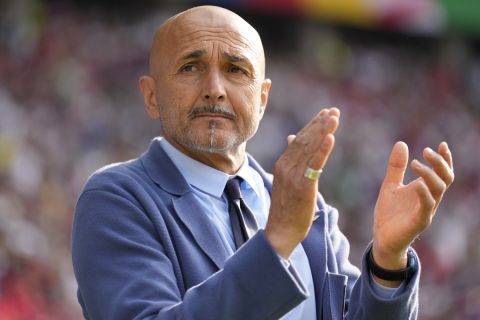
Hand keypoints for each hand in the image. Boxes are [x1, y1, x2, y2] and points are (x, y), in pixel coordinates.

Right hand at [265, 108, 339, 258]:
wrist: (279, 231)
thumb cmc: (286, 208)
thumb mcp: (286, 180)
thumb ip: (291, 159)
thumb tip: (291, 138)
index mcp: (282, 164)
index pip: (299, 139)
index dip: (312, 125)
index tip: (325, 113)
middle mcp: (286, 166)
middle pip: (305, 140)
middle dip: (320, 124)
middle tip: (334, 110)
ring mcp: (293, 176)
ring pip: (310, 148)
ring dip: (323, 131)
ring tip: (335, 117)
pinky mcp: (303, 187)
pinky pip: (314, 165)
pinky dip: (322, 150)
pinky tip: (331, 138)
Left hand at [372, 141, 453, 274]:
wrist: (382, 237)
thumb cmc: (389, 213)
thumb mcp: (390, 184)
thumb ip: (396, 167)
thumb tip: (402, 143)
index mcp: (425, 190)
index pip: (442, 173)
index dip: (445, 159)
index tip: (442, 144)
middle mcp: (429, 199)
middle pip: (445, 179)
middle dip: (439, 163)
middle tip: (426, 151)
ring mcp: (426, 210)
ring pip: (439, 190)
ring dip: (429, 175)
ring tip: (415, 163)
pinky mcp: (419, 222)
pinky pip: (427, 207)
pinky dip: (424, 194)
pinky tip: (417, 184)